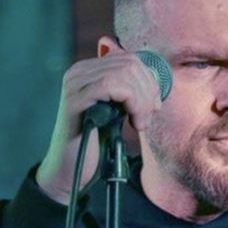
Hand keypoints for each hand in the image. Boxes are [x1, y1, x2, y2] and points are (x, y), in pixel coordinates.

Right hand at [36, 36, 161, 204]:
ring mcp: (74, 84)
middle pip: (130, 64)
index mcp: (89, 70)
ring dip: (142, 101)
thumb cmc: (97, 140)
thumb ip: (130, 92)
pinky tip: (134, 123)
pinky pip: (110, 86)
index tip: (155, 105)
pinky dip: (132, 104)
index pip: (130, 59)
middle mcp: (79, 71)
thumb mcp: (118, 109)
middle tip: (148, 117)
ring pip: (124, 74)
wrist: (71, 168)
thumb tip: (155, 79)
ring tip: (140, 123)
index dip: (150, 80)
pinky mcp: (74, 100)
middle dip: (148, 91)